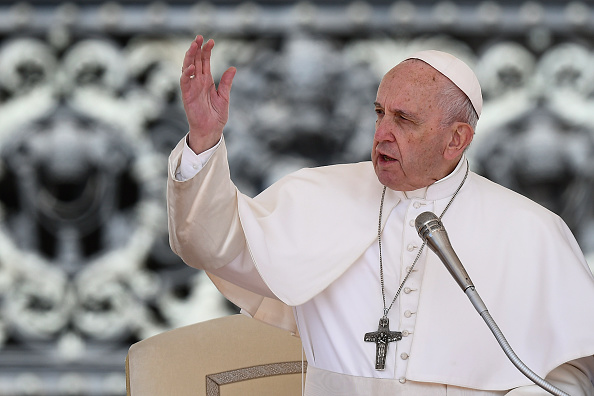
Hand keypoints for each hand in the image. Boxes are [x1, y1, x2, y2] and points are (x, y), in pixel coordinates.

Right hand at [180, 35, 236, 153]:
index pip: (205, 62)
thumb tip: (233, 67)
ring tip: (193, 46)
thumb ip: (226, 82)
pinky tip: (192, 67)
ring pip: (187, 68)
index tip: (211, 41)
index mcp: (207, 81)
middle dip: (196, 49)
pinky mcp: (187, 96)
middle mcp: (198, 82)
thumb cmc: (217, 115)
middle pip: (195, 61)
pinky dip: (187, 74)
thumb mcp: (224, 97)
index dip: (206, 51)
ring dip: (189, 57)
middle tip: (199, 37)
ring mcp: (192, 88)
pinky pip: (185, 82)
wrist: (211, 130)